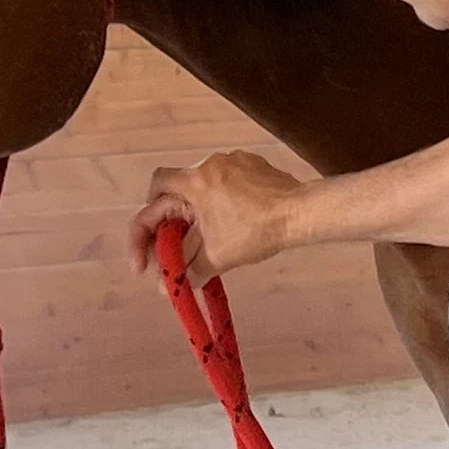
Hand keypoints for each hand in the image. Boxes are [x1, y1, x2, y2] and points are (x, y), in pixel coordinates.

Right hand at [131, 150, 307, 287]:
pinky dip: (222, 203)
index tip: (149, 245)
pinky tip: (232, 223)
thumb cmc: (259, 231)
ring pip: (203, 187)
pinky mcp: (253, 165)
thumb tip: (168, 287)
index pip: (155, 189)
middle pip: (178, 190)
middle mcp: (210, 165)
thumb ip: (188, 270)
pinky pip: (226, 183)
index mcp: (195, 182)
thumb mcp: (218, 256)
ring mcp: (233, 162)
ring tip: (207, 237)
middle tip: (176, 245)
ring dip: (198, 212)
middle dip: (173, 220)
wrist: (302, 213)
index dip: (146, 218)